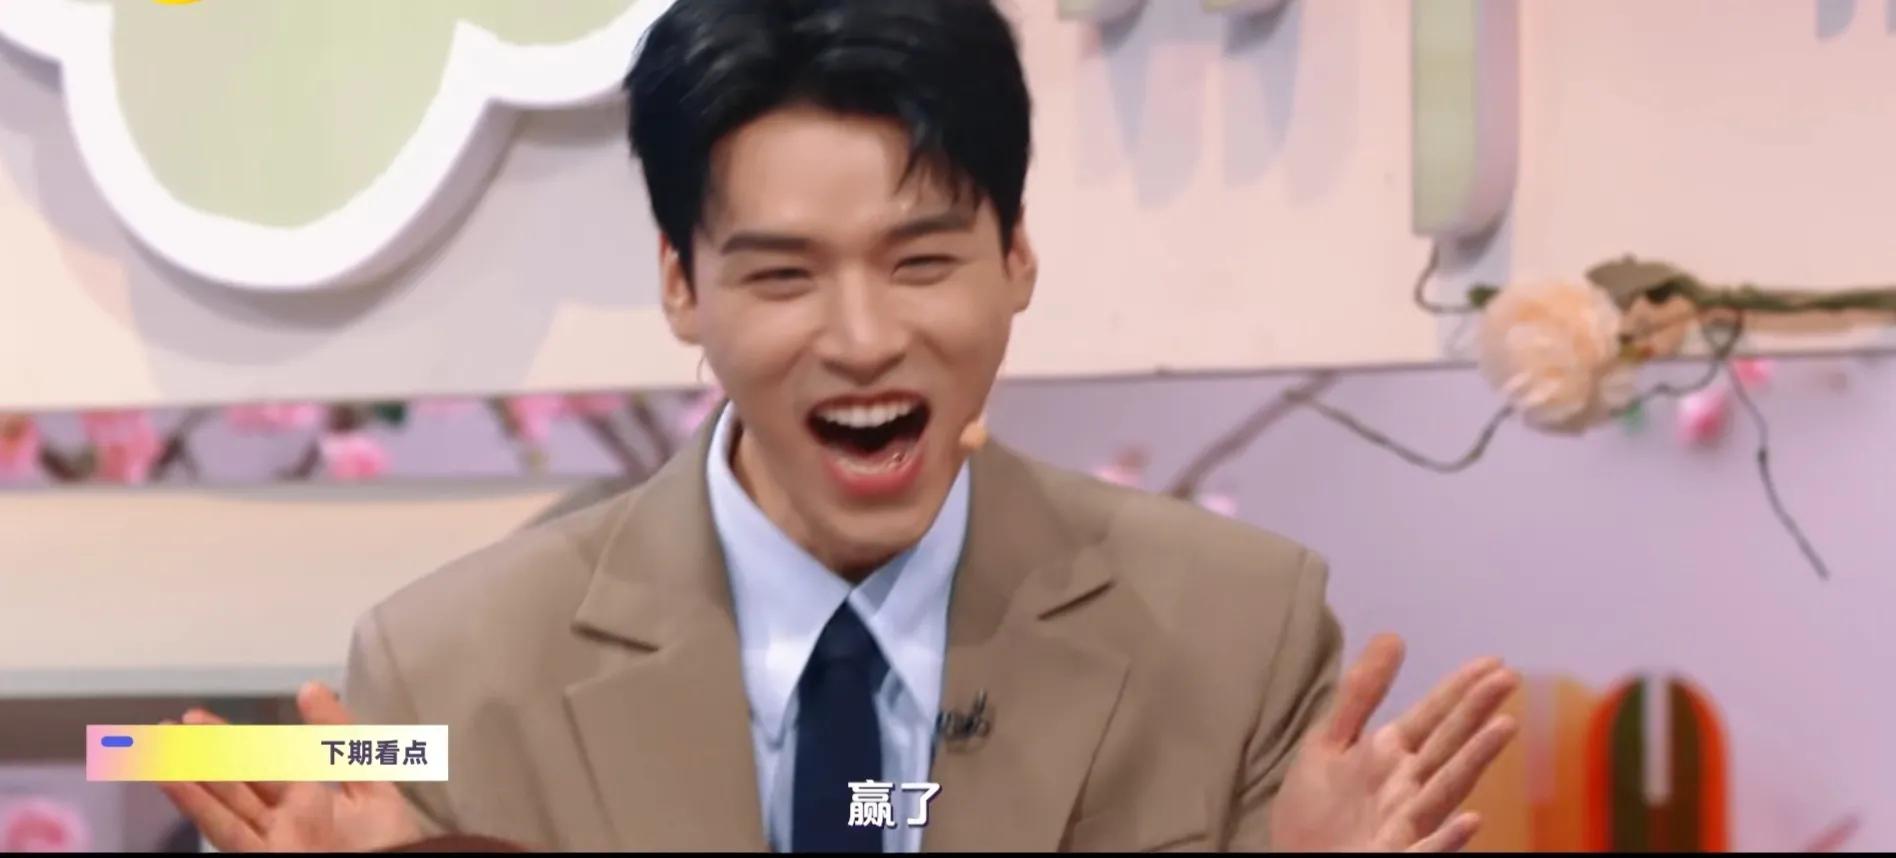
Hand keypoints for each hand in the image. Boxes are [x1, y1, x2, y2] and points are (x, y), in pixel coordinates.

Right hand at [159, 682, 420, 851]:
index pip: (264, 762)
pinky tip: (170, 779)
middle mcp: (284, 818)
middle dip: (201, 755)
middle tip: (164, 728)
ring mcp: (271, 839)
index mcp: (312, 798)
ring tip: (151, 747)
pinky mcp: (262, 857)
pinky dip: (195, 803)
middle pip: (234, 781)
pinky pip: (224, 830)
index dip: (232, 739)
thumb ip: (340, 737)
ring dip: (186, 775)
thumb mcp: (373, 781)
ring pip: (220, 802)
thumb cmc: (392, 844)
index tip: (197, 717)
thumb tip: (309, 688)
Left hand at [1269, 634, 1519, 851]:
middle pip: (1447, 745)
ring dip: (1474, 760)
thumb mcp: (1329, 743)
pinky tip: (1471, 819)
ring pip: (1446, 789)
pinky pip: (1427, 850)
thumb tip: (1392, 637)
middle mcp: (1407, 788)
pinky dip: (1448, 837)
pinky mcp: (1396, 857)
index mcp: (1390, 756)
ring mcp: (1405, 824)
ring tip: (1503, 728)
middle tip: (1507, 679)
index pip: (1432, 717)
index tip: (1494, 661)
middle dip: (1475, 713)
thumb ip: (1359, 695)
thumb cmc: (1314, 811)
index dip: (1459, 689)